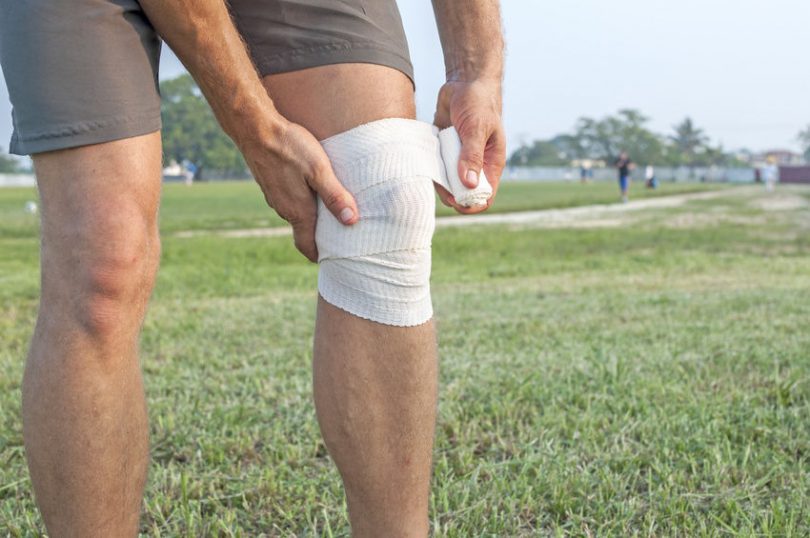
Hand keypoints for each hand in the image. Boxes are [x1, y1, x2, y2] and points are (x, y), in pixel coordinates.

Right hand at [240, 119, 358, 261]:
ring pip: (296, 214)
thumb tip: (351, 221)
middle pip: (304, 231)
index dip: (319, 256)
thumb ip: (335, 196)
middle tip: (340, 236)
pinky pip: (289, 199)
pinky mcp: (271, 183)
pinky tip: (312, 189)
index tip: (334, 261)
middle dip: (320, 237)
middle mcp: (283, 208)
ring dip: (311, 217)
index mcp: (297, 211)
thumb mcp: (319, 170)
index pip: (306, 246)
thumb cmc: (289, 146)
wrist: (254, 127)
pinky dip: (302, 201)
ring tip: (331, 211)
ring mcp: (274, 196)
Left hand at [433, 79, 505, 213]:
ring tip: (430, 174)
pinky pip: (437, 168)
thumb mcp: (477, 127)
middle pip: (463, 194)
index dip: (472, 204)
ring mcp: (459, 159)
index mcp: (491, 163)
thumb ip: (472, 155)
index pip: (485, 196)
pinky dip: (430, 170)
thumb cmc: (478, 103)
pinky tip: (424, 164)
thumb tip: (468, 184)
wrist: (464, 82)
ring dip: (439, 184)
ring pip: (448, 183)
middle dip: (452, 196)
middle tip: (440, 189)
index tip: (457, 201)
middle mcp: (475, 165)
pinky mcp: (444, 151)